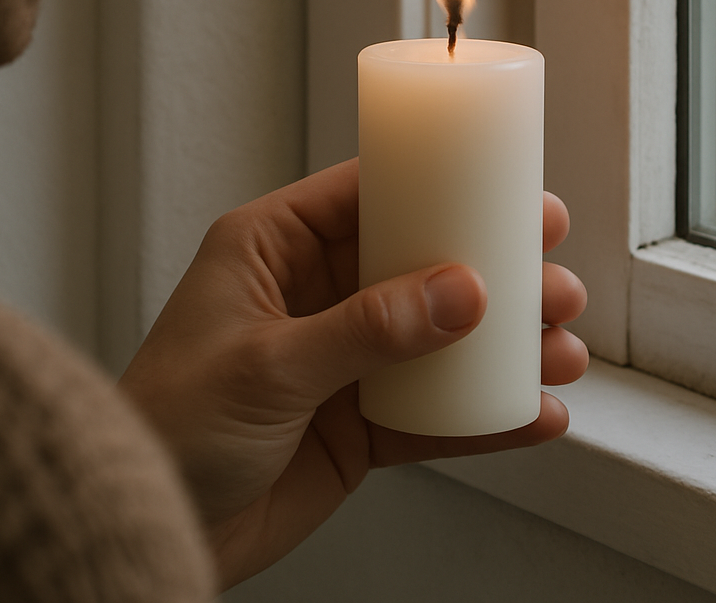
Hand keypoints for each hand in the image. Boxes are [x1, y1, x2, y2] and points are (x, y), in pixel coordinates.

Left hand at [119, 159, 587, 589]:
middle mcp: (312, 294)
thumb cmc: (168, 426)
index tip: (505, 188)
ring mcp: (340, 358)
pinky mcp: (357, 421)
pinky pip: (432, 409)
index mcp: (273, 249)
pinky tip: (531, 414)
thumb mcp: (268, 365)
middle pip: (418, 263)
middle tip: (550, 274)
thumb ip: (366, 328)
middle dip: (489, 269)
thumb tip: (459, 292)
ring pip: (436, 336)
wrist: (153, 528)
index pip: (364, 195)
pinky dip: (482, 413)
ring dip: (501, 343)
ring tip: (561, 350)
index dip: (437, 186)